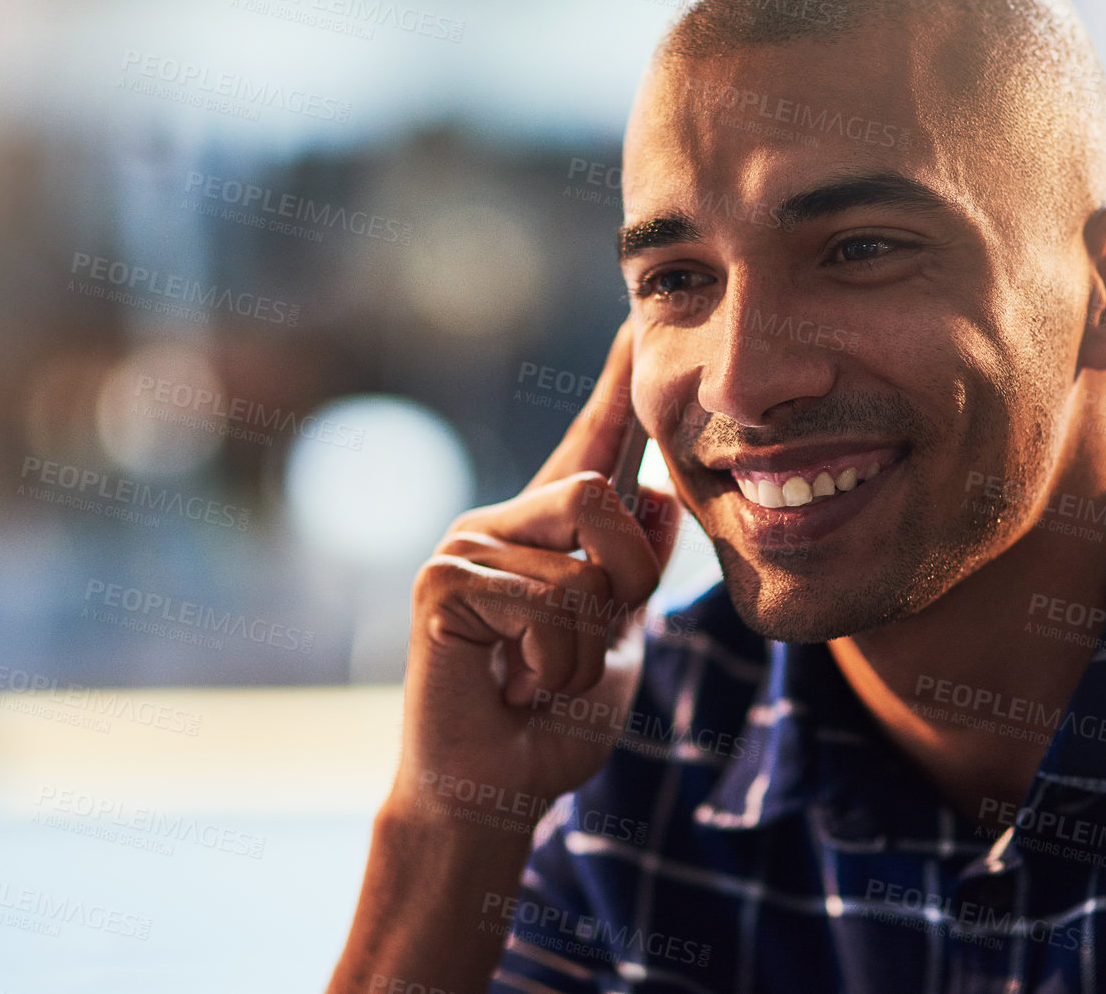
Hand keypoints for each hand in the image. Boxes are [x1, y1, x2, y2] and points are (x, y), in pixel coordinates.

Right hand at [387, 319, 680, 822]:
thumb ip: (635, 572)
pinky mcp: (443, 583)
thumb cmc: (551, 720)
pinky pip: (547, 604)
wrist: (494, 788)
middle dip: (627, 583)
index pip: (589, 445)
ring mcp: (465, 546)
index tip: (635, 317)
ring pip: (582, 566)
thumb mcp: (617, 640)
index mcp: (546, 532)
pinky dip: (553, 664)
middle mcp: (500, 522)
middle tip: (590, 645)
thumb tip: (663, 493)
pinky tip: (513, 684)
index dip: (615, 384)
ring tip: (541, 676)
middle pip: (601, 499)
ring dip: (586, 648)